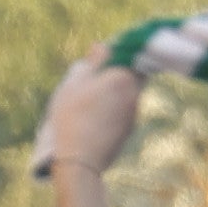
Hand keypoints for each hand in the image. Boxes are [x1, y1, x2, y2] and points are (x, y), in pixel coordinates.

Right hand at [38, 57, 140, 188]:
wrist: (80, 160)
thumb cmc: (72, 116)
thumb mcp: (74, 83)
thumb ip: (91, 62)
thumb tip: (101, 45)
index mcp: (123, 77)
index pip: (131, 55)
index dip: (117, 53)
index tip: (100, 56)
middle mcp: (135, 94)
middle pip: (130, 74)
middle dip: (114, 73)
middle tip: (92, 78)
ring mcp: (134, 113)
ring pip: (127, 94)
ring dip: (113, 92)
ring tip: (88, 100)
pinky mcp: (129, 130)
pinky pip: (123, 111)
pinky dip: (112, 109)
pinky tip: (93, 117)